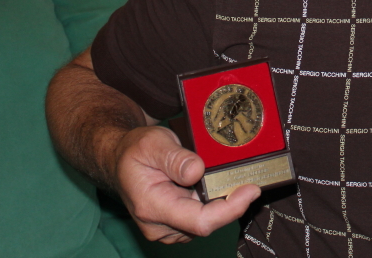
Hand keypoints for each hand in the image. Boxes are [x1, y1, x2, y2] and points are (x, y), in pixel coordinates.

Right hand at [114, 125, 261, 242]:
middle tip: (245, 176)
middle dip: (230, 201)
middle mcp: (160, 226)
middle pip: (208, 222)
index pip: (200, 221)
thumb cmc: (135, 151)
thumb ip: (175, 158)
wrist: (120, 160)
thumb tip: (197, 170)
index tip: (251, 190)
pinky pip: (203, 218)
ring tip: (223, 176)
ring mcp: (168, 229)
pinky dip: (214, 203)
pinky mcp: (176, 226)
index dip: (230, 209)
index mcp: (152, 206)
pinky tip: (214, 185)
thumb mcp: (153, 143)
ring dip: (221, 201)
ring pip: (208, 221)